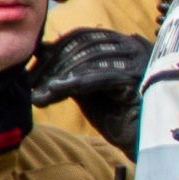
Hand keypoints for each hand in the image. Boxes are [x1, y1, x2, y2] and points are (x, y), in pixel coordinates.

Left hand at [28, 27, 149, 157]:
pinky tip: (55, 92)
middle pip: (84, 45)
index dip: (55, 50)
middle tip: (32, 82)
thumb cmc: (121, 117)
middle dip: (53, 64)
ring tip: (40, 93)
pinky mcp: (137, 79)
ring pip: (89, 60)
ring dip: (59, 76)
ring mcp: (138, 61)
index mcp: (125, 45)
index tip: (35, 68)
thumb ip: (71, 70)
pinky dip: (72, 84)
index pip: (84, 36)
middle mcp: (134, 47)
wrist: (147, 143)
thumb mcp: (90, 89)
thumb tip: (41, 50)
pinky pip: (97, 77)